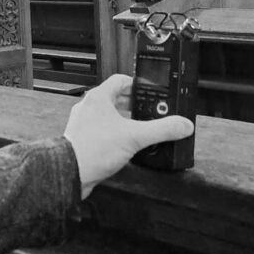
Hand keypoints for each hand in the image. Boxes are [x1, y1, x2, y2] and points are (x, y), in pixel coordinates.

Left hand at [63, 74, 193, 197]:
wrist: (69, 173)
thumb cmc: (94, 149)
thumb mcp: (135, 136)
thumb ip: (162, 129)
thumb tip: (184, 125)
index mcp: (99, 97)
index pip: (120, 80)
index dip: (136, 84)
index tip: (148, 90)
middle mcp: (88, 107)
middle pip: (113, 97)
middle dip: (131, 104)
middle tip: (147, 110)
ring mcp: (82, 123)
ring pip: (106, 114)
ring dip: (122, 119)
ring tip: (137, 128)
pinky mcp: (80, 139)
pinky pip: (99, 130)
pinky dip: (112, 133)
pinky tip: (122, 145)